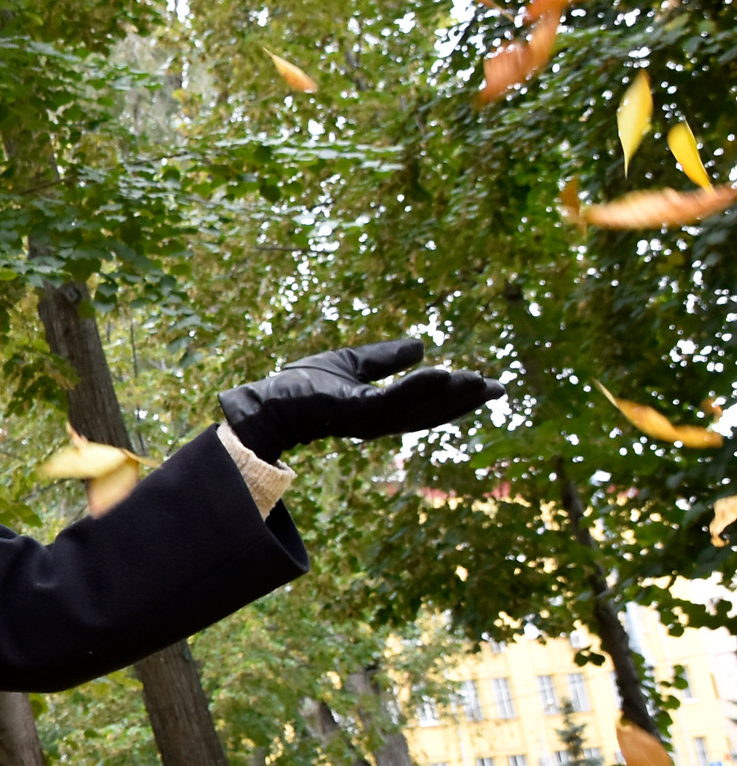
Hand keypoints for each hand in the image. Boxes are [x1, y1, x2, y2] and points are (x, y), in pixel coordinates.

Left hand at [218, 338, 502, 463]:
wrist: (268, 401)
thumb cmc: (302, 385)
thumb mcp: (352, 363)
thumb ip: (385, 358)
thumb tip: (421, 346)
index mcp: (383, 409)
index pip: (428, 404)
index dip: (459, 396)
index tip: (490, 385)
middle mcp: (381, 419)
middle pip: (432, 411)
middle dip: (465, 400)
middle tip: (498, 388)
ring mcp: (369, 419)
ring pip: (419, 407)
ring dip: (450, 394)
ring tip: (478, 380)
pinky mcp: (355, 413)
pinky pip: (393, 400)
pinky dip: (419, 388)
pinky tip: (442, 373)